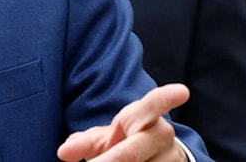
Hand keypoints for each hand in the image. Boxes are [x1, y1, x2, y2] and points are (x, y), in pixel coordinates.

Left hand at [57, 84, 190, 161]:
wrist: (157, 158)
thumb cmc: (125, 141)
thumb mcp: (105, 138)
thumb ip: (83, 143)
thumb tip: (63, 152)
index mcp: (144, 116)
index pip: (155, 104)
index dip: (168, 97)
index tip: (182, 91)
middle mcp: (162, 135)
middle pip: (131, 153)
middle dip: (108, 161)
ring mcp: (170, 157)